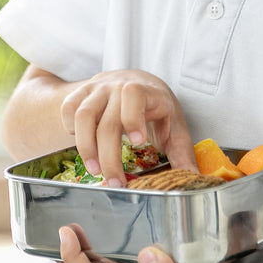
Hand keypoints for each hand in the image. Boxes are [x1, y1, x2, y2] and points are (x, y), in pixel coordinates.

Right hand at [58, 69, 194, 186]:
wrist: (135, 80)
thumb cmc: (157, 108)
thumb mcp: (174, 126)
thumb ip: (182, 153)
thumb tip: (193, 181)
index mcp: (147, 91)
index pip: (134, 95)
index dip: (132, 118)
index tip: (137, 142)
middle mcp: (119, 86)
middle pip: (107, 121)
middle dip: (108, 156)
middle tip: (114, 182)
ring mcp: (98, 88)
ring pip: (83, 115)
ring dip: (86, 147)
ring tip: (94, 170)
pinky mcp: (81, 92)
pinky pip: (68, 109)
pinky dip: (70, 130)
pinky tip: (83, 144)